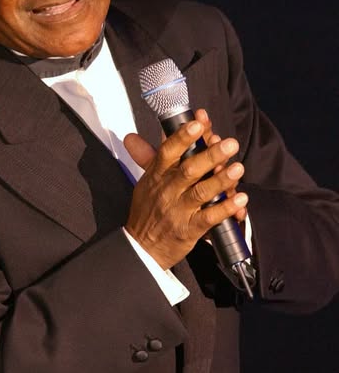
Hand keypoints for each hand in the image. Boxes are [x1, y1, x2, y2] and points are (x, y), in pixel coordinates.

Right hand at [123, 109, 247, 268]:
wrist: (142, 248)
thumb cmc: (147, 212)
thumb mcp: (145, 182)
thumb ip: (147, 157)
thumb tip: (132, 136)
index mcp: (156, 176)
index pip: (168, 152)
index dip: (183, 137)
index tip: (197, 123)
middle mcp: (167, 191)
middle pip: (189, 170)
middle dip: (210, 155)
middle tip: (229, 143)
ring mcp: (178, 211)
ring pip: (201, 192)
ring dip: (221, 180)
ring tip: (238, 168)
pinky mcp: (189, 230)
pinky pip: (209, 218)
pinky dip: (225, 209)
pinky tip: (240, 199)